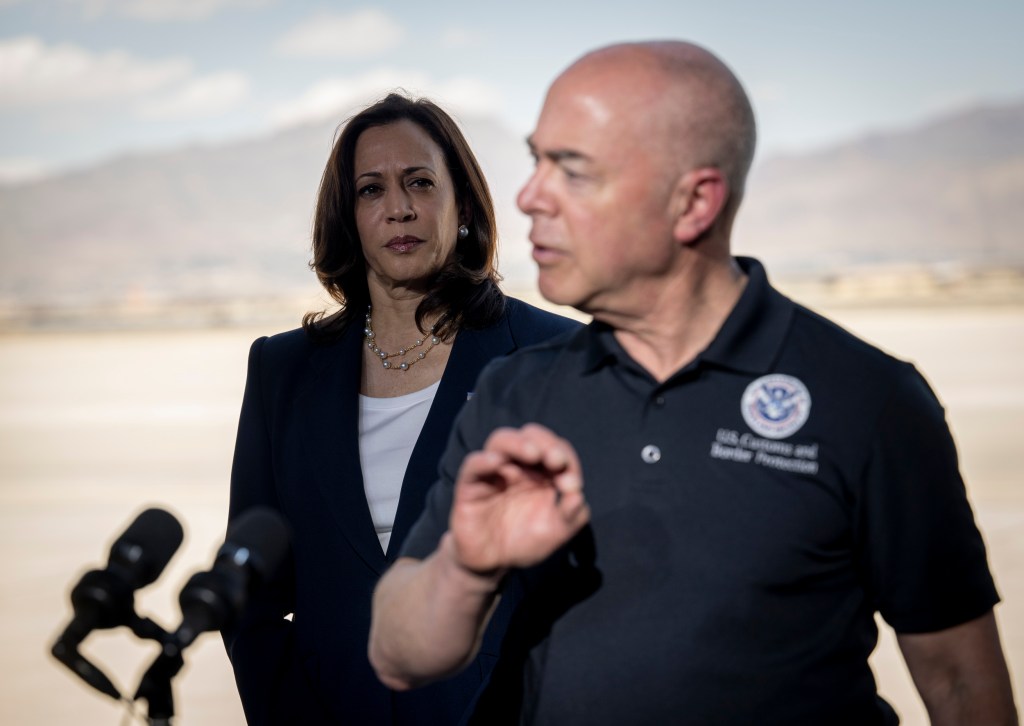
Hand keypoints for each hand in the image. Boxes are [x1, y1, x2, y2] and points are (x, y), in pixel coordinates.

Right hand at [449, 424, 589, 574]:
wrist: (492, 562)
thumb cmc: (525, 541)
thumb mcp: (556, 532)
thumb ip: (572, 515)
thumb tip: (578, 495)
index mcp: (542, 472)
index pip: (556, 449)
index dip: (568, 459)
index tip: (573, 484)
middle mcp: (518, 466)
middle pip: (530, 436)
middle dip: (546, 443)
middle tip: (557, 461)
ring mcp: (493, 472)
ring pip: (500, 441)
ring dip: (519, 443)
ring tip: (533, 454)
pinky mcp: (470, 486)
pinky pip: (473, 465)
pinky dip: (484, 460)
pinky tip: (497, 463)